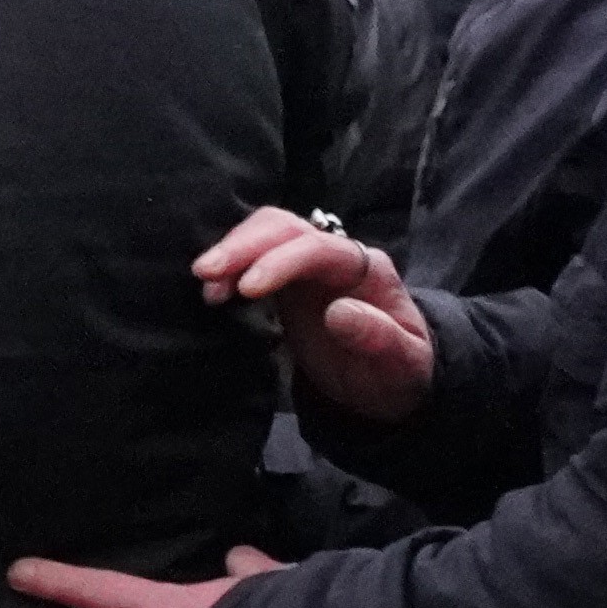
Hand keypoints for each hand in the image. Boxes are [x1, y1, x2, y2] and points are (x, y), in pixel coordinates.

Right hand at [197, 204, 434, 419]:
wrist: (389, 379)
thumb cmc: (398, 371)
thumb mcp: (402, 363)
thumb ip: (378, 336)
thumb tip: (338, 311)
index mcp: (366, 270)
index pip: (320, 248)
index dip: (281, 261)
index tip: (247, 288)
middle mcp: (336, 257)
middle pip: (286, 228)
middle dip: (244, 245)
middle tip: (205, 273)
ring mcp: (309, 267)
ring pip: (267, 234)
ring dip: (232, 251)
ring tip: (204, 283)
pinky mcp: (287, 282)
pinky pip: (255, 258)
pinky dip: (230, 267)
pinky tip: (212, 291)